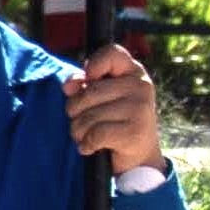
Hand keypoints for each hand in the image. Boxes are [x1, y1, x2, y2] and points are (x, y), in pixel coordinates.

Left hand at [63, 42, 165, 176]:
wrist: (140, 156)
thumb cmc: (116, 121)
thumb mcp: (102, 98)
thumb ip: (84, 85)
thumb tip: (69, 85)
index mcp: (133, 72)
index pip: (112, 53)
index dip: (93, 64)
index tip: (88, 80)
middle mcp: (140, 87)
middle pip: (89, 92)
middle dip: (75, 110)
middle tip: (81, 120)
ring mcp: (140, 109)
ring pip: (89, 116)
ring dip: (78, 130)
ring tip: (85, 135)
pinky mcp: (135, 132)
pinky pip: (95, 134)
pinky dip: (86, 144)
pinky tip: (90, 147)